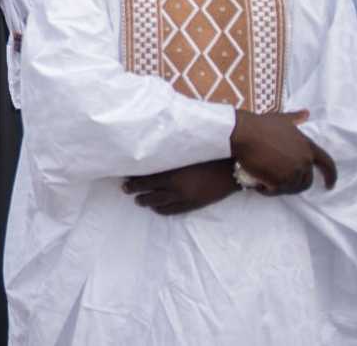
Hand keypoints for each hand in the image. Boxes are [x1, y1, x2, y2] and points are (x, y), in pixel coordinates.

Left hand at [123, 159, 238, 215]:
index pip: (145, 180)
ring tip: (139, 200)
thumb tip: (152, 145)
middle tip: (126, 189)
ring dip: (147, 202)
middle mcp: (176, 189)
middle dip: (135, 192)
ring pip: (159, 204)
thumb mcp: (186, 152)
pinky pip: (172, 211)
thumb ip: (168, 152)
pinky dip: (161, 210)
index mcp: (172, 174)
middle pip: (149, 193)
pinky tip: (156, 207)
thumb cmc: (208, 154)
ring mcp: (185, 199)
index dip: (133, 181)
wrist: (232, 168)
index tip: (125, 178)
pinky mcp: (193, 205)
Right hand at [230, 110, 336, 193]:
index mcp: (307, 146)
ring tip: (266, 183)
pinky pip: (276, 191)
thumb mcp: (281, 119)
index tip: (329, 185)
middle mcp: (304, 160)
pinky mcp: (279, 180)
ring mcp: (292, 171)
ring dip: (280, 188)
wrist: (244, 133)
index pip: (327, 164)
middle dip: (295, 185)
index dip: (331, 176)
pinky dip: (268, 191)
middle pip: (307, 181)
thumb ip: (295, 118)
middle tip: (280, 183)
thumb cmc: (260, 124)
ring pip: (291, 188)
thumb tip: (306, 113)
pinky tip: (258, 186)